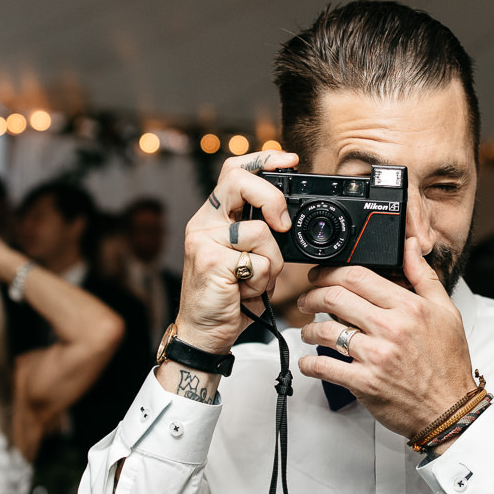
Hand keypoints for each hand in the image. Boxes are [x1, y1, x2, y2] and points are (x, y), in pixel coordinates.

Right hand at [173, 151, 296, 355]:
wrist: (204, 333)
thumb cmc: (228, 297)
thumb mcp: (247, 257)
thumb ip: (260, 233)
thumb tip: (289, 217)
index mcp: (213, 218)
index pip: (234, 171)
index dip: (263, 159)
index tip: (290, 161)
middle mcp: (204, 223)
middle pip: (240, 181)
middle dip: (272, 198)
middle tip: (282, 225)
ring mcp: (203, 241)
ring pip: (260, 232)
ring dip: (272, 263)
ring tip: (254, 280)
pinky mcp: (210, 261)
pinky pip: (258, 262)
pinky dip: (262, 282)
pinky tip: (245, 292)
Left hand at [294, 236, 474, 439]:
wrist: (451, 409)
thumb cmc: (448, 363)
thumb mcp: (446, 311)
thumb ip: (424, 276)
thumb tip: (411, 246)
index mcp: (409, 307)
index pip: (358, 276)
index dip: (330, 272)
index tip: (321, 276)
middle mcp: (391, 328)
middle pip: (335, 298)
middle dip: (312, 295)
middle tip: (307, 299)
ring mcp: (375, 356)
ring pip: (326, 331)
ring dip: (309, 328)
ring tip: (308, 330)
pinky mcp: (364, 383)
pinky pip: (325, 367)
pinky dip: (310, 363)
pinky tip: (308, 361)